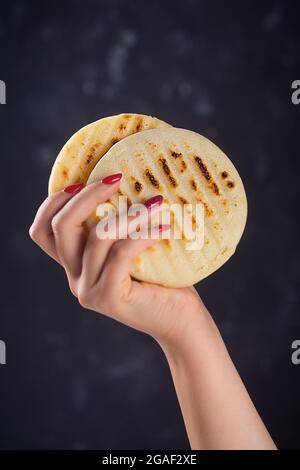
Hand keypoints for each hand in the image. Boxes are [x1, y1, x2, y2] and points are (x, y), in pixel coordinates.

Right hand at [29, 174, 205, 341]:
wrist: (180, 321)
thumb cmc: (161, 279)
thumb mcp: (131, 249)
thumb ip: (117, 228)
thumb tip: (124, 179)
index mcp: (75, 265)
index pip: (43, 232)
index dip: (54, 202)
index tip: (82, 181)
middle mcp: (75, 278)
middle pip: (60, 228)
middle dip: (86, 197)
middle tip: (117, 178)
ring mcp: (89, 290)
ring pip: (96, 238)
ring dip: (128, 214)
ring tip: (156, 203)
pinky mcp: (109, 298)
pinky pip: (121, 254)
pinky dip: (143, 236)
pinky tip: (165, 229)